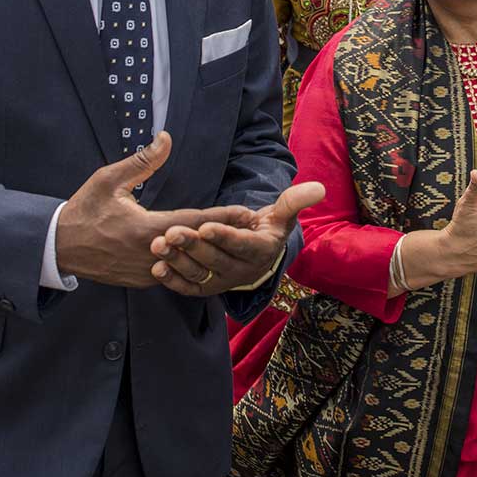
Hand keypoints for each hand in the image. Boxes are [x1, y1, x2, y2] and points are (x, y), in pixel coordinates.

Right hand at [54, 131, 253, 287]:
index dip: (223, 218)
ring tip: (237, 240)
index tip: (248, 213)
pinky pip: (174, 271)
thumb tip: (166, 138)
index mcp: (145, 228)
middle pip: (198, 245)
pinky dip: (189, 262)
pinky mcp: (143, 281)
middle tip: (253, 227)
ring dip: (210, 251)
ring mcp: (148, 272)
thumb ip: (141, 161)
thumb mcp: (108, 180)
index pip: (194, 222)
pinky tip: (207, 254)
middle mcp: (150, 254)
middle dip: (226, 235)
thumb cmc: (84, 210)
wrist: (60, 247)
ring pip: (187, 262)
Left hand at [149, 181, 325, 296]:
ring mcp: (222, 282)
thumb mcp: (282, 214)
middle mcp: (241, 272)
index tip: (205, 226)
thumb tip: (319, 187)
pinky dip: (172, 280)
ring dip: (177, 261)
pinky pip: (188, 287)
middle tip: (171, 232)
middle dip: (192, 246)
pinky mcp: (205, 288)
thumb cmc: (267, 228)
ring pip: (198, 274)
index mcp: (260, 251)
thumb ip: (294, 201)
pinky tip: (157, 268)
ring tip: (158, 246)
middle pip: (215, 259)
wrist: (256, 255)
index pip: (241, 245)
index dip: (224, 237)